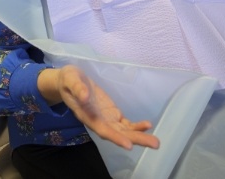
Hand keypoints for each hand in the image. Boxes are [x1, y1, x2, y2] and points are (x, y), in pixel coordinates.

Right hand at [38, 65, 159, 150]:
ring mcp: (106, 118)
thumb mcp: (70, 79)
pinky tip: (147, 125)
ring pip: (123, 131)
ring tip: (155, 142)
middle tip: (154, 144)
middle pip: (117, 134)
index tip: (128, 145)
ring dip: (139, 136)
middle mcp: (97, 121)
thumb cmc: (68, 79)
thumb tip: (85, 97)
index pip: (102, 129)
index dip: (115, 137)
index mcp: (86, 115)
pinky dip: (136, 126)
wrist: (69, 81)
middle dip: (135, 139)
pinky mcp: (111, 113)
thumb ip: (77, 88)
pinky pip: (125, 123)